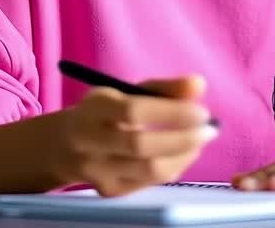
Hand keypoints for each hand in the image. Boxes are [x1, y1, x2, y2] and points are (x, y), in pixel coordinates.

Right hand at [50, 75, 217, 196]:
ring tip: (200, 140)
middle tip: (210, 130)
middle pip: (141, 146)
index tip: (202, 112)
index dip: (172, 113)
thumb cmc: (105, 114)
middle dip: (184, 139)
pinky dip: (174, 167)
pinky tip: (183, 154)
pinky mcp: (108, 190)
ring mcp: (96, 170)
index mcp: (94, 109)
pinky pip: (150, 182)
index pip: (133, 111)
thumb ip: (164, 88)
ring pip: (149, 170)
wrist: (63, 146)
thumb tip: (199, 85)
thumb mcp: (127, 92)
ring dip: (185, 155)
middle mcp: (89, 141)